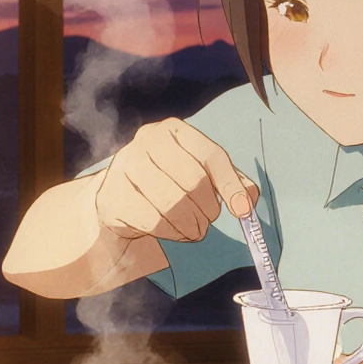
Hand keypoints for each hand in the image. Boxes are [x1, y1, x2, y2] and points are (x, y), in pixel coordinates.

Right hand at [95, 118, 258, 241]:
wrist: (120, 195)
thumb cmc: (167, 181)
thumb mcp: (200, 173)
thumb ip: (229, 182)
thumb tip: (248, 203)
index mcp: (173, 130)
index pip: (211, 155)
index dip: (230, 185)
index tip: (242, 210)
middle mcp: (147, 141)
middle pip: (193, 181)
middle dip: (208, 209)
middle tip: (208, 220)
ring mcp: (126, 166)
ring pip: (173, 204)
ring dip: (192, 225)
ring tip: (193, 228)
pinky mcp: (114, 195)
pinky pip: (154, 221)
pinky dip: (171, 232)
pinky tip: (173, 231)